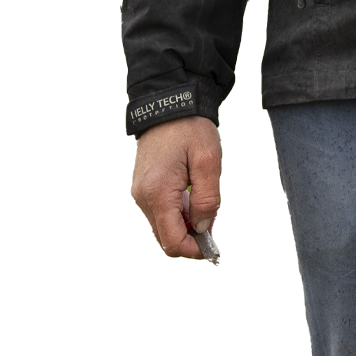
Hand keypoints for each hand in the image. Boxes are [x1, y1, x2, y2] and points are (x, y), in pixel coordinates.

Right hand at [130, 116, 222, 259]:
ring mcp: (140, 193)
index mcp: (157, 193)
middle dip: (191, 239)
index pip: (172, 241)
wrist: (168, 105)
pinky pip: (160, 213)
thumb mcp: (208, 161)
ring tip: (205, 205)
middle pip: (165, 238)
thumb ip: (208, 198)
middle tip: (214, 224)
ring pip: (163, 227)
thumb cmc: (189, 129)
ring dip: (186, 226)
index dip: (194, 250)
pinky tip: (194, 198)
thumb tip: (204, 229)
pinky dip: (178, 215)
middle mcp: (143, 197)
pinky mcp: (143, 188)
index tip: (214, 247)